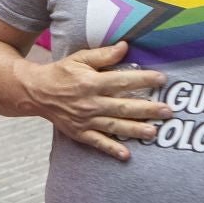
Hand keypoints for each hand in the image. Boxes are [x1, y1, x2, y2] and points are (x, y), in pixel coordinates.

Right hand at [19, 41, 169, 160]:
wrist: (36, 92)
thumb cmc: (60, 72)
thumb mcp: (80, 58)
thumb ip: (103, 55)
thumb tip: (125, 47)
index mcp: (91, 82)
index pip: (122, 81)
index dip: (143, 80)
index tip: (161, 79)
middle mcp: (90, 102)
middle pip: (123, 106)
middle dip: (147, 109)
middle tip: (167, 111)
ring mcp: (85, 120)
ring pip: (114, 125)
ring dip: (135, 130)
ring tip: (154, 132)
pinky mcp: (79, 132)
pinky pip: (97, 142)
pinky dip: (111, 149)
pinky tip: (126, 155)